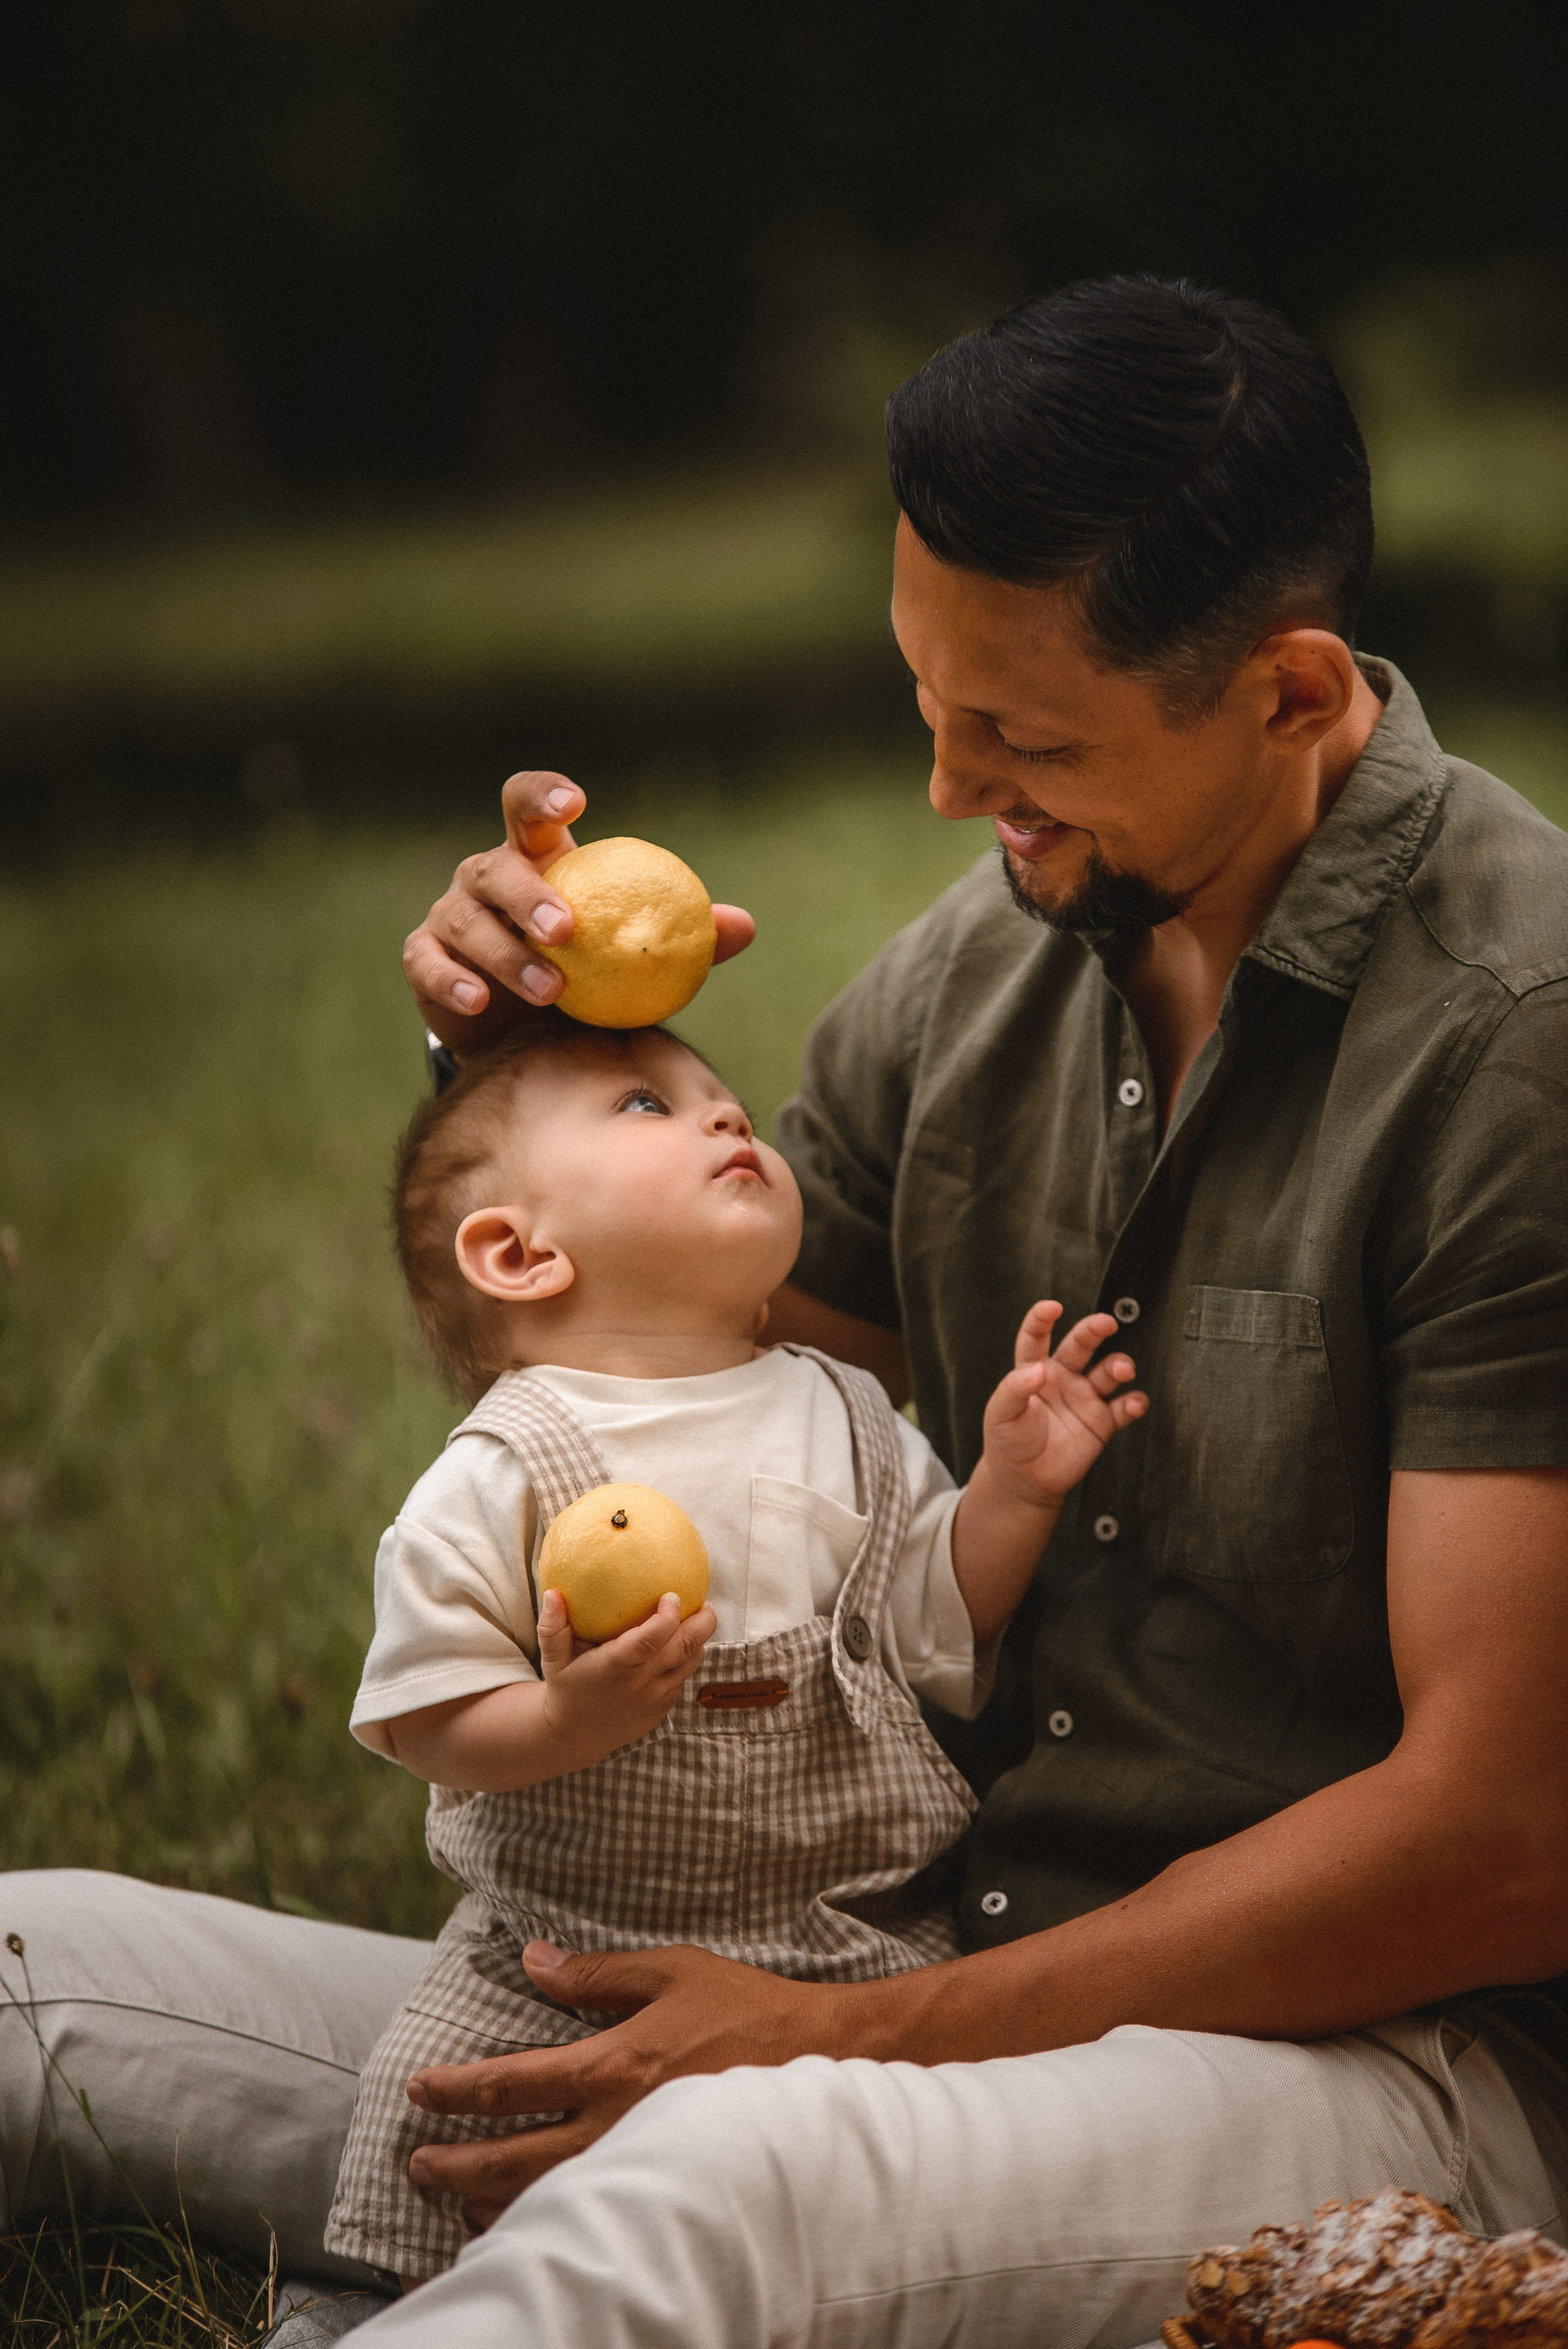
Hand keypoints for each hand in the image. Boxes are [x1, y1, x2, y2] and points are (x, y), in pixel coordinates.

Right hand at [403, 769, 757, 1052]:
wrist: (523, 1028)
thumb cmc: (587, 974)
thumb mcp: (632, 953)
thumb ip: (683, 936)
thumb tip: (743, 926)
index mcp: (534, 856)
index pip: (526, 804)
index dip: (543, 793)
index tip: (576, 803)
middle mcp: (485, 876)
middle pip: (497, 869)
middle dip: (529, 894)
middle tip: (567, 930)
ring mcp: (449, 915)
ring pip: (467, 922)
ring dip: (508, 954)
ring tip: (551, 990)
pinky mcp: (423, 958)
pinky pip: (430, 964)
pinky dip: (453, 981)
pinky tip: (480, 1001)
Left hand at [405, 1942, 850, 2221]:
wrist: (819, 2062)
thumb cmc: (746, 2008)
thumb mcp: (672, 1970)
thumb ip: (598, 1973)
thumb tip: (535, 1960)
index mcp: (615, 2064)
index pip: (510, 2083)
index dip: (456, 2088)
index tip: (419, 2088)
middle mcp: (616, 2124)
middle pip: (510, 2158)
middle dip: (453, 2162)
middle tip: (416, 2162)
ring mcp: (639, 2164)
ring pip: (543, 2198)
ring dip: (487, 2199)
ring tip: (454, 2194)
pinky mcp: (661, 2186)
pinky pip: (586, 2213)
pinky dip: (541, 2219)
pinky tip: (521, 2217)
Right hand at [535, 1587, 716, 1768]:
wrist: (576, 1737)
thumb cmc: (566, 1688)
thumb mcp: (552, 1660)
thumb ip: (552, 1627)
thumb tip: (552, 1592)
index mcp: (614, 1668)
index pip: (649, 1641)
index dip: (666, 1618)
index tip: (672, 1595)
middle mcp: (639, 1684)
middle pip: (682, 1649)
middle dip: (701, 1623)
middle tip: (705, 1603)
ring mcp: (654, 1699)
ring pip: (689, 1664)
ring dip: (700, 1640)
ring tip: (701, 1617)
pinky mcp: (661, 1709)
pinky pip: (682, 1679)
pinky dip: (687, 1659)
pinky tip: (684, 1642)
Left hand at [981, 1302, 1146, 1506]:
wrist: (1024, 1481)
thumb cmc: (1008, 1442)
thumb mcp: (1000, 1414)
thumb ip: (1014, 1388)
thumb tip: (1037, 1369)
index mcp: (1033, 1369)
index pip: (1037, 1337)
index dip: (1042, 1319)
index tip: (1052, 1307)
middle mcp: (1062, 1378)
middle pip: (1081, 1344)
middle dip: (1094, 1329)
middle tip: (1106, 1323)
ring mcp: (1084, 1397)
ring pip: (1108, 1371)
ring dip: (1119, 1366)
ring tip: (1122, 1369)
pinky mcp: (1101, 1421)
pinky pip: (1124, 1407)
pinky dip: (1134, 1403)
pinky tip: (1134, 1403)